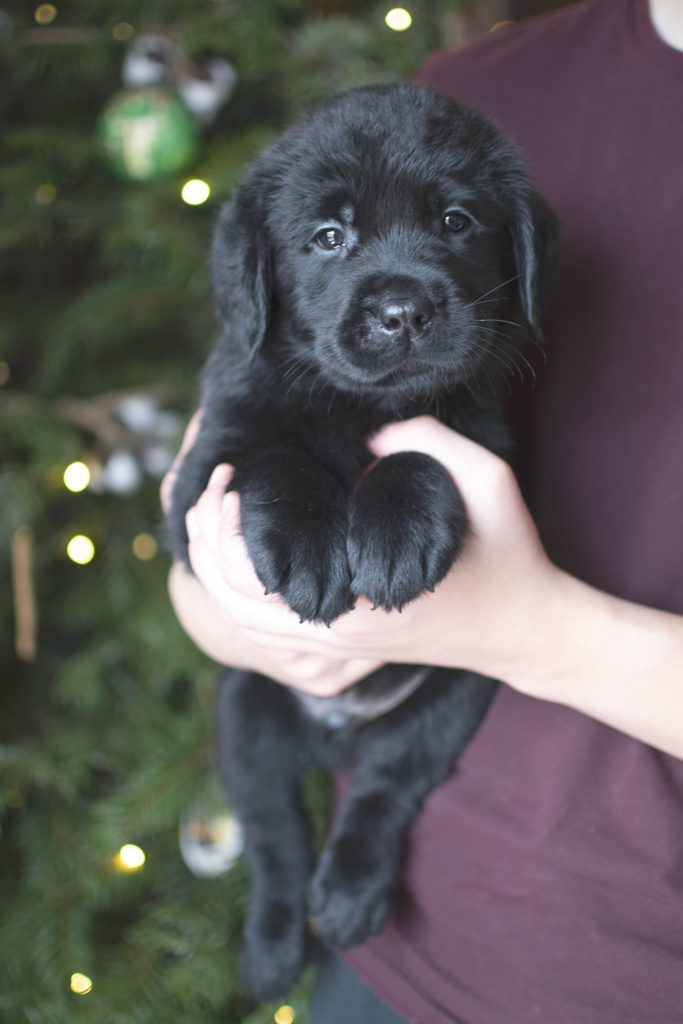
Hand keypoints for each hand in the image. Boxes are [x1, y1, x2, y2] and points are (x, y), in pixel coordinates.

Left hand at [165, 415, 682, 757]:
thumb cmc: (508, 554)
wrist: (526, 627)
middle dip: (204, 543)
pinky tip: (240, 556)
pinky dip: (237, 597)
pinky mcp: (346, 641)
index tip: (230, 478)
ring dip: (213, 571)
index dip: (222, 529)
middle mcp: (340, 629)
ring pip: (242, 624)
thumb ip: (431, 441)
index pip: (255, 581)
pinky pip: (268, 632)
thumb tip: (368, 434)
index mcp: (360, 598)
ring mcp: (340, 641)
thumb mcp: (488, 481)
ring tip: (215, 514)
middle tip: (213, 486)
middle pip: (231, 605)